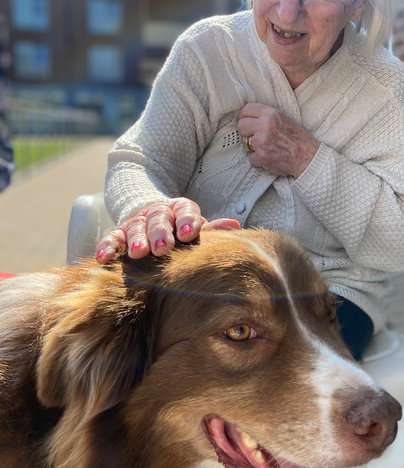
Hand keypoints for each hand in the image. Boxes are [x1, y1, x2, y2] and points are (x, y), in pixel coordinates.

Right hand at [95, 197, 239, 263]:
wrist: (155, 223)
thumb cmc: (183, 233)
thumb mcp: (196, 229)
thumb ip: (212, 230)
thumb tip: (235, 226)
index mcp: (180, 209)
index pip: (185, 210)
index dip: (187, 220)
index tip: (190, 234)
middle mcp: (158, 212)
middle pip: (158, 218)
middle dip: (160, 232)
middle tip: (162, 247)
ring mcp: (137, 222)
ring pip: (135, 227)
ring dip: (136, 239)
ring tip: (138, 253)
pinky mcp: (119, 233)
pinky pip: (111, 238)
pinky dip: (107, 246)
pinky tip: (104, 258)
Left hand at [237, 103, 318, 178]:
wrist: (308, 157)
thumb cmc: (298, 139)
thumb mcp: (284, 119)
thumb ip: (267, 117)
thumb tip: (249, 118)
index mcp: (271, 113)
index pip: (246, 109)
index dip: (246, 117)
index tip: (249, 123)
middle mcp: (265, 125)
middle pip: (241, 125)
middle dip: (247, 133)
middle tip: (256, 137)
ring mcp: (261, 141)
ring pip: (244, 142)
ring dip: (253, 147)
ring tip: (267, 148)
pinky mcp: (261, 156)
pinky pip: (251, 158)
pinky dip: (259, 160)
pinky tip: (270, 158)